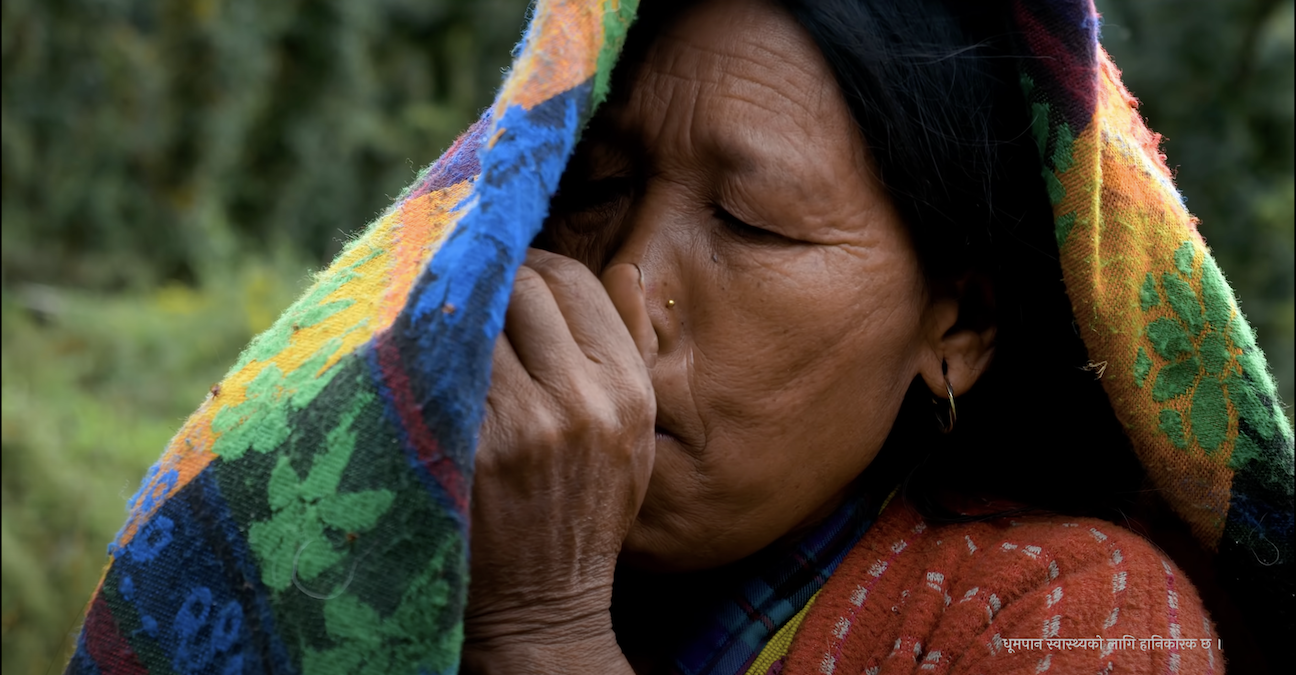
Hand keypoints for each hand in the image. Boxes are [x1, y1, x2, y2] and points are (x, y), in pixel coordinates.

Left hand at [463, 249, 656, 672]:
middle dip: (492, 276)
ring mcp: (519, 425)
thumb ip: (631, 348)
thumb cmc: (588, 509)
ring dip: (455, 309)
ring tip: (445, 320)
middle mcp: (579, 401)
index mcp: (626, 390)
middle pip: (523, 284)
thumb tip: (628, 270)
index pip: (574, 279)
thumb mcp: (636, 432)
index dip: (536, 262)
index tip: (511, 271)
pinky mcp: (466, 449)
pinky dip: (428, 350)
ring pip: (473, 316)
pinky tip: (425, 357)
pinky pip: (439, 364)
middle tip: (470, 288)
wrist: (543, 603)